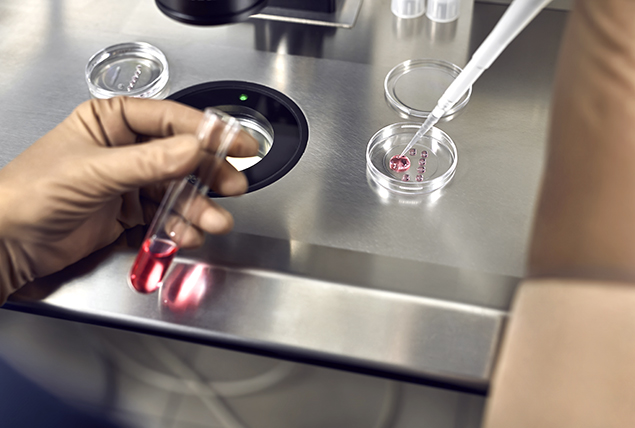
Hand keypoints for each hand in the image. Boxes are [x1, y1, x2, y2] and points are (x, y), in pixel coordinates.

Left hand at [0, 97, 257, 303]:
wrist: (9, 244)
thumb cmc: (32, 193)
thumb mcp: (94, 171)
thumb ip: (148, 161)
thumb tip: (193, 148)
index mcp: (111, 121)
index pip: (170, 119)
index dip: (208, 131)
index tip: (237, 143)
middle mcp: (124, 148)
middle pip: (181, 156)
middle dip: (208, 175)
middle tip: (233, 186)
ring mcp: (128, 182)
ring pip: (176, 190)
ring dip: (198, 208)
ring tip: (213, 222)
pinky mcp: (129, 212)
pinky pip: (165, 215)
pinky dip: (179, 227)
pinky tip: (187, 235)